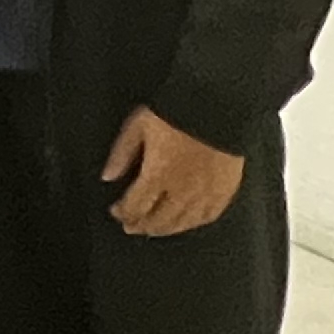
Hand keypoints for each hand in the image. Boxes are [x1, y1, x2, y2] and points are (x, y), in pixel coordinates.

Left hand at [100, 107, 244, 236]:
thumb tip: (108, 176)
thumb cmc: (177, 111)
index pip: (135, 206)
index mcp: (157, 175)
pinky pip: (209, 216)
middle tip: (133, 226)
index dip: (123, 213)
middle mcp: (181, 191)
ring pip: (183, 223)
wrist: (218, 104)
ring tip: (156, 228)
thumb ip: (122, 154)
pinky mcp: (226, 190)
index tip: (117, 211)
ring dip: (166, 229)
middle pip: (159, 220)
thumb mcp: (138, 126)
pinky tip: (188, 221)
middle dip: (142, 225)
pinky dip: (194, 222)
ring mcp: (205, 193)